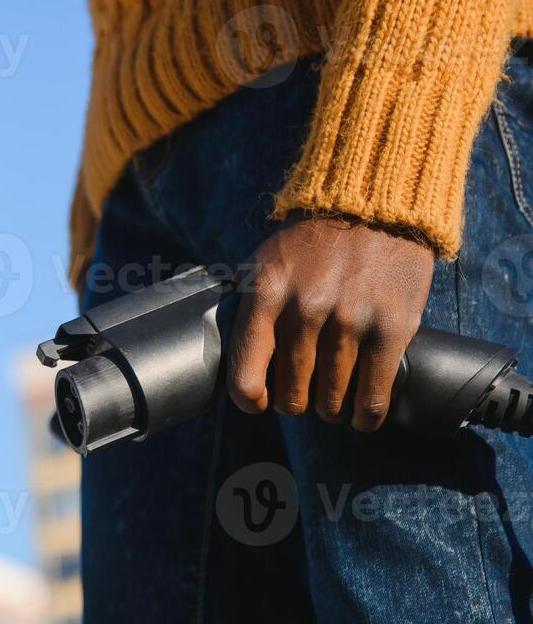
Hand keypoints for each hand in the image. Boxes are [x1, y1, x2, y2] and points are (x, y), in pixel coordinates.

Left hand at [226, 217, 433, 431]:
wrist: (375, 206)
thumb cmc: (313, 242)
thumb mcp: (264, 262)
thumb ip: (248, 306)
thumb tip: (231, 354)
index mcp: (265, 294)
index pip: (245, 373)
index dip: (249, 401)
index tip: (257, 403)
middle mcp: (305, 309)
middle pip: (291, 393)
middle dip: (293, 403)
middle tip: (300, 397)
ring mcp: (350, 320)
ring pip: (331, 399)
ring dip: (330, 410)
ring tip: (331, 405)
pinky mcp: (392, 327)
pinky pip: (374, 393)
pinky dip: (366, 415)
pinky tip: (361, 417)